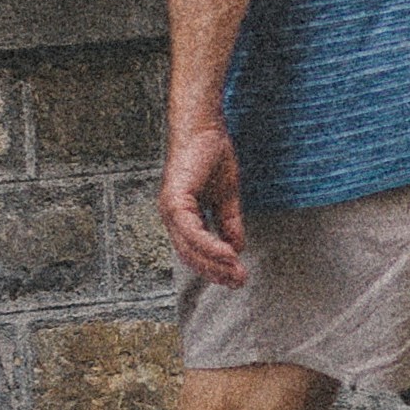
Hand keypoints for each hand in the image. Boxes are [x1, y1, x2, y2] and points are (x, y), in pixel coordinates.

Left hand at [160, 113, 247, 283]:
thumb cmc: (211, 155)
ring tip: (238, 273)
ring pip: (190, 248)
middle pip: (190, 256)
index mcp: (180, 216)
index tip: (236, 277)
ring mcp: (170, 209)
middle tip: (240, 282)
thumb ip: (229, 222)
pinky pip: (192, 232)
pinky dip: (210, 245)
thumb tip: (237, 247)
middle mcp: (170, 216)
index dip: (214, 267)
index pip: (194, 252)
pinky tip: (229, 254)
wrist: (204, 128)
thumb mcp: (226, 196)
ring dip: (215, 263)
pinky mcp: (175, 200)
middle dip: (216, 272)